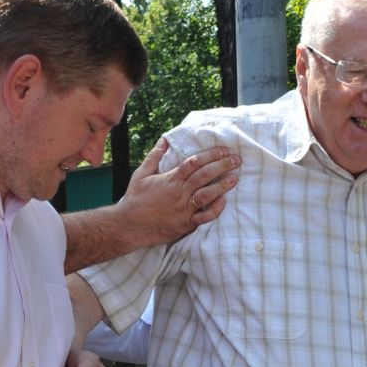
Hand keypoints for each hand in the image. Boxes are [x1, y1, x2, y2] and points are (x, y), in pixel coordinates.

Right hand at [116, 138, 239, 245]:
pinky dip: (215, 210)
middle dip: (222, 166)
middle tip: (236, 160)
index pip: (194, 162)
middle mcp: (179, 192)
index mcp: (170, 179)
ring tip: (235, 178)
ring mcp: (184, 209)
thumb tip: (164, 140)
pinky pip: (204, 217)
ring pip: (207, 195)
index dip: (210, 154)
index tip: (223, 149)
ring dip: (222, 186)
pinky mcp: (185, 224)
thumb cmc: (135, 199)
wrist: (129, 226)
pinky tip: (224, 201)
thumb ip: (155, 156)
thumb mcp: (141, 174)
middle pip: (204, 175)